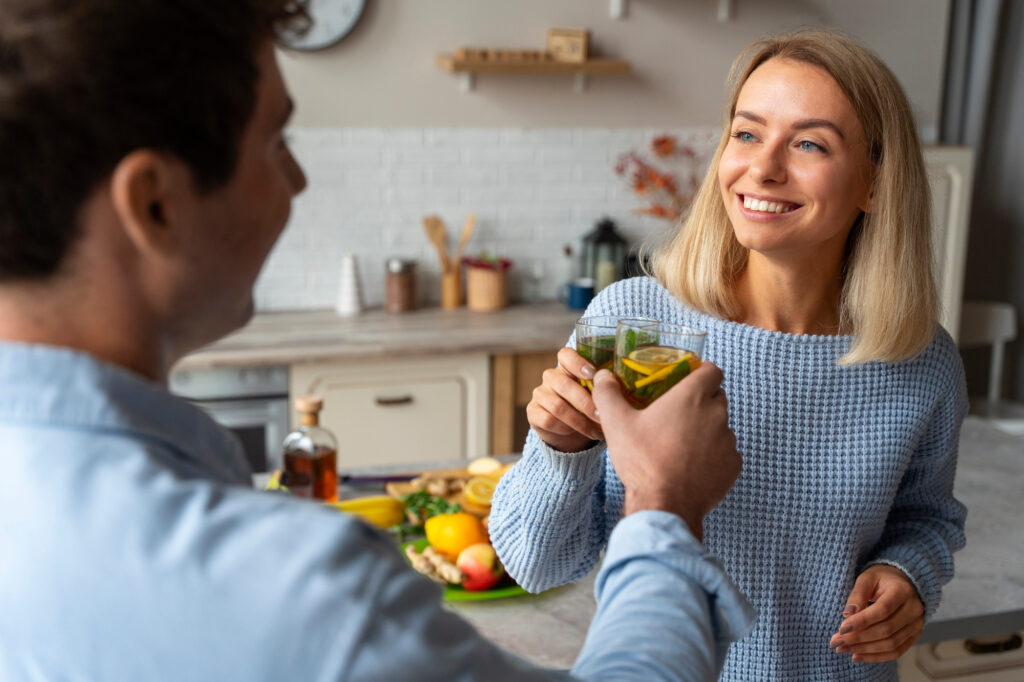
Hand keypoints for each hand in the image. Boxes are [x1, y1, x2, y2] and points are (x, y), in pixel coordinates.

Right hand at [525, 347, 603, 451]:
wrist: (571, 433)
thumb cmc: (589, 408)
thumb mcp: (598, 396)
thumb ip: (605, 388)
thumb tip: (619, 389)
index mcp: (568, 367)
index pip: (565, 355)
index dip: (577, 362)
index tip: (593, 374)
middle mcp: (551, 377)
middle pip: (564, 384)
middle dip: (586, 402)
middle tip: (603, 416)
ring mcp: (540, 394)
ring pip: (558, 406)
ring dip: (580, 421)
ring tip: (598, 430)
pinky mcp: (533, 412)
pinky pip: (549, 420)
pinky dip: (567, 429)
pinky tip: (582, 434)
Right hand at [590, 363, 739, 540]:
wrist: (665, 505)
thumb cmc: (643, 461)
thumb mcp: (616, 423)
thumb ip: (608, 393)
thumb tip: (603, 376)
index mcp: (693, 397)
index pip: (712, 370)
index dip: (701, 372)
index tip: (687, 381)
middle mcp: (717, 414)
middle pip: (716, 397)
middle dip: (701, 402)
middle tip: (676, 415)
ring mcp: (729, 441)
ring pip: (721, 426)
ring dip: (707, 430)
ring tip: (681, 444)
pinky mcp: (733, 465)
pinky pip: (726, 452)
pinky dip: (713, 455)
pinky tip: (691, 465)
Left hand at [830, 565, 924, 662]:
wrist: (904, 582)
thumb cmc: (882, 578)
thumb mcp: (867, 578)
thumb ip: (857, 594)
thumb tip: (847, 614)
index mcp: (902, 591)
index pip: (882, 610)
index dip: (861, 621)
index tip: (841, 628)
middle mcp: (914, 609)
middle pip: (886, 630)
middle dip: (859, 639)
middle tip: (836, 642)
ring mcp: (916, 624)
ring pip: (891, 644)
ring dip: (865, 650)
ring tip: (843, 649)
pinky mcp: (914, 636)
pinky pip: (896, 651)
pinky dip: (876, 656)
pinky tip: (857, 655)